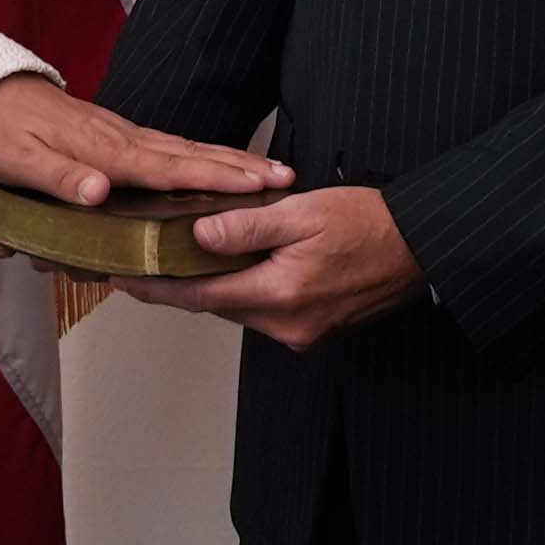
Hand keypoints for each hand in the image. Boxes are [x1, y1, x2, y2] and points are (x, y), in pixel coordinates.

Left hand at [0, 75, 290, 207]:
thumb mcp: (20, 163)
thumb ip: (62, 179)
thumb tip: (101, 194)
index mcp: (106, 151)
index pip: (171, 168)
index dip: (216, 179)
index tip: (256, 184)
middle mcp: (122, 140)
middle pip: (192, 155)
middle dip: (240, 168)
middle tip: (285, 178)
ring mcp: (122, 136)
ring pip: (185, 150)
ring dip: (227, 161)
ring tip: (266, 173)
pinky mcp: (116, 137)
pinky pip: (169, 149)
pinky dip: (199, 156)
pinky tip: (212, 164)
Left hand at [115, 187, 421, 352]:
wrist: (422, 246)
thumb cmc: (371, 223)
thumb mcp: (304, 212)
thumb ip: (247, 227)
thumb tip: (198, 236)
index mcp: (280, 295)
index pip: (199, 296)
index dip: (156, 287)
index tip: (122, 279)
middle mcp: (288, 326)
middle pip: (218, 304)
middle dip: (183, 283)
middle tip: (147, 260)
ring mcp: (303, 333)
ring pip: (242, 308)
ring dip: (218, 285)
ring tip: (189, 257)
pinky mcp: (317, 331)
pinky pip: (267, 312)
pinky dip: (248, 290)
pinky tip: (243, 267)